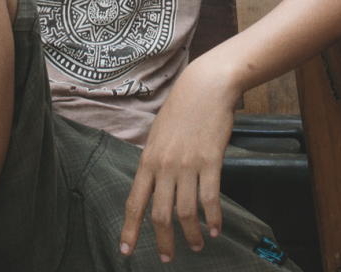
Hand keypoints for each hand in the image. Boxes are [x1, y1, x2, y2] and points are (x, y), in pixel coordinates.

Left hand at [119, 59, 237, 262]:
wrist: (205, 87)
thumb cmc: (181, 109)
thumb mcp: (158, 134)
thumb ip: (154, 161)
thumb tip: (151, 185)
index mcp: (148, 159)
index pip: (135, 201)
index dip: (130, 229)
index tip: (126, 250)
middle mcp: (165, 165)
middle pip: (160, 214)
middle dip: (163, 241)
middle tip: (167, 257)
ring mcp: (187, 164)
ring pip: (185, 212)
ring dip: (191, 235)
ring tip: (196, 245)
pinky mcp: (210, 161)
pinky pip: (209, 199)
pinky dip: (212, 219)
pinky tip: (214, 229)